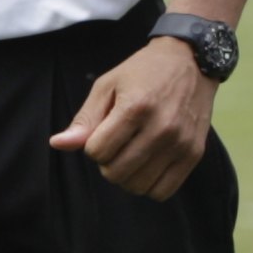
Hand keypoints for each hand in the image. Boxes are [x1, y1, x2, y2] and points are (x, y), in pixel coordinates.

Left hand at [54, 38, 219, 197]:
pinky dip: (150, 185)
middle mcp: (161, 127)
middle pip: (115, 173)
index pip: (97, 152)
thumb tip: (57, 144)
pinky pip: (163, 191)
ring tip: (133, 154)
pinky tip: (149, 166)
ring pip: (138, 186)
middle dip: (107, 163)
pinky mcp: (195, 153)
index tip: (103, 131)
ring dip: (128, 175)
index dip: (92, 145)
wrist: (191, 61)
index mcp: (135, 108)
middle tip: (117, 144)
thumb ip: (85, 118)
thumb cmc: (144, 71)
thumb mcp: (108, 86)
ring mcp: (180, 143)